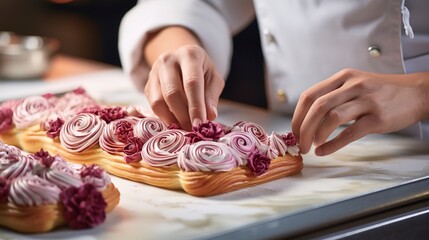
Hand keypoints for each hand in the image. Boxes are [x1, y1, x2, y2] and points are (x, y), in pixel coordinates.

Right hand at [144, 45, 223, 129]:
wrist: (182, 61)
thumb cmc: (202, 71)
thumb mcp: (213, 79)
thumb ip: (211, 96)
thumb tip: (209, 116)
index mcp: (189, 55)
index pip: (192, 83)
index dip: (196, 106)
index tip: (200, 125)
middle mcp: (168, 60)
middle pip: (172, 93)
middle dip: (183, 116)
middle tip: (193, 130)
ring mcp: (154, 71)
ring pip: (159, 101)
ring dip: (173, 120)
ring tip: (185, 128)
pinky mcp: (147, 84)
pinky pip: (153, 106)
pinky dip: (165, 118)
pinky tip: (176, 122)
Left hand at [292, 68, 428, 155]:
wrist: (416, 93)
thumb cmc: (380, 92)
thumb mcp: (355, 83)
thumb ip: (333, 95)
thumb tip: (306, 118)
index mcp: (343, 77)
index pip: (310, 95)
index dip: (297, 115)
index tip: (294, 131)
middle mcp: (353, 85)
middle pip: (317, 106)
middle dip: (303, 128)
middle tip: (299, 144)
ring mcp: (367, 101)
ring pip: (332, 117)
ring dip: (316, 135)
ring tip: (312, 146)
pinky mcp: (378, 118)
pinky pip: (349, 133)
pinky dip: (332, 145)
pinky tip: (324, 151)